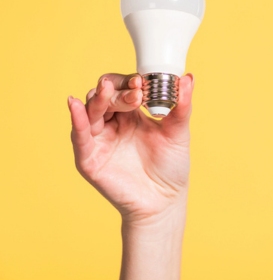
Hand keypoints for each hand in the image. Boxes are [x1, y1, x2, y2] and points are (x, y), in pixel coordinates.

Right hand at [68, 73, 193, 279]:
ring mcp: (99, 139)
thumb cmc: (170, 167)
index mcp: (132, 114)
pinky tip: (76, 106)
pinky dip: (77, 119)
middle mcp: (113, 123)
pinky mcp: (89, 158)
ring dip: (100, 99)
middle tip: (136, 94)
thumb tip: (188, 78)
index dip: (131, 83)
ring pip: (91, 110)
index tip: (142, 83)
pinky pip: (80, 136)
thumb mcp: (178, 132)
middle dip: (118, 92)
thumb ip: (181, 106)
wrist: (164, 201)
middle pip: (105, 96)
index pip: (124, 88)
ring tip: (108, 91)